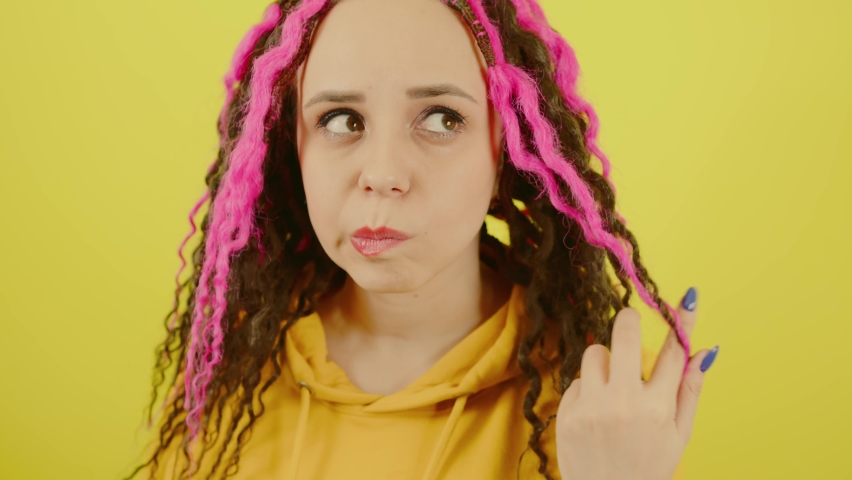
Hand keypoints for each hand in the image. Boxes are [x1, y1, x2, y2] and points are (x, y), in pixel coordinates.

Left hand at [555, 289, 715, 479]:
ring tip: (611, 386)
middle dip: (628, 321)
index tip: (685, 297)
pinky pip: (576, 381)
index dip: (682, 321)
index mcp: (658, 408)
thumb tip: (705, 353)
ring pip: (595, 354)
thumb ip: (689, 392)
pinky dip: (586, 389)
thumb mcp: (678, 436)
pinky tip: (594, 412)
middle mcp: (624, 403)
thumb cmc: (648, 466)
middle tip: (629, 320)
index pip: (673, 353)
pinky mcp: (567, 413)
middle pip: (624, 335)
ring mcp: (591, 407)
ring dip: (604, 362)